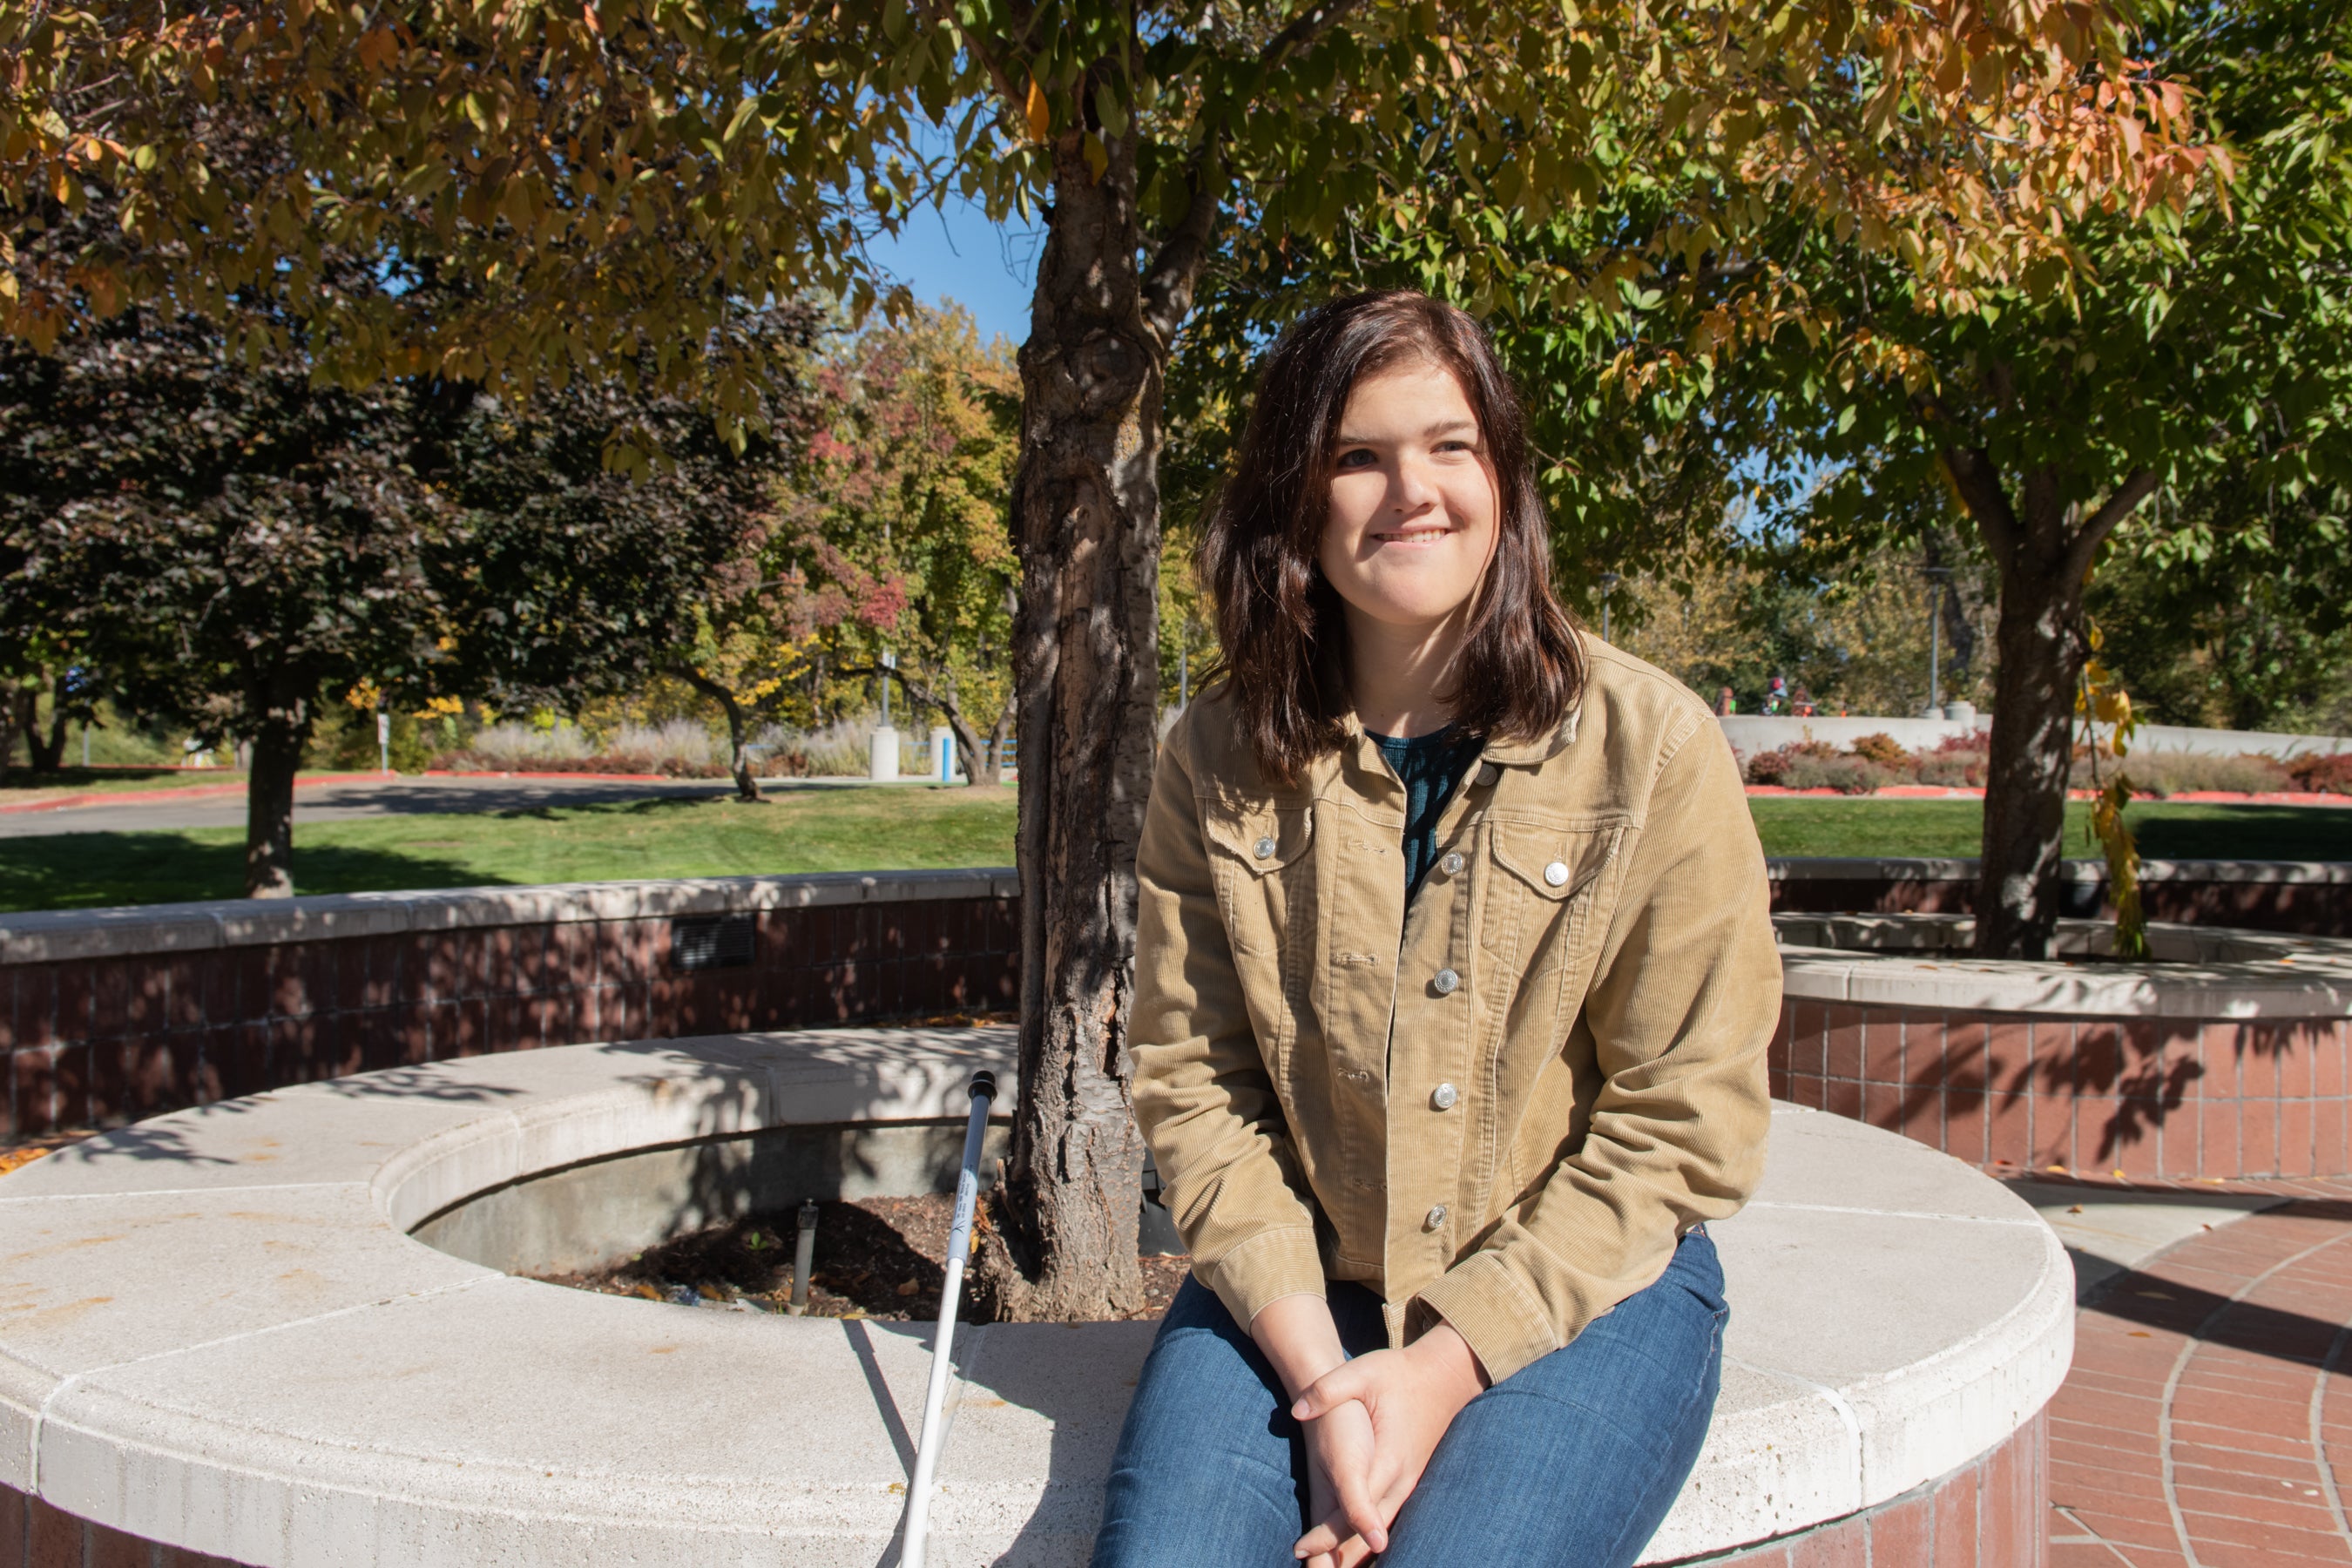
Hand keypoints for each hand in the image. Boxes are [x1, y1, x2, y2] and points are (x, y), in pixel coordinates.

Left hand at [1289, 1324, 1489, 1562]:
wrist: (1442, 1378)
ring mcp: (1407, 1484)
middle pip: (1365, 1529)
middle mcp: (1400, 1479)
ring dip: (1351, 1553)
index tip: (1304, 1549)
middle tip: (1301, 1565)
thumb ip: (1329, 1390)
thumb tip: (1297, 1410)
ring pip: (1378, 1530)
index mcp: (1388, 1457)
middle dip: (1334, 1554)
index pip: (1357, 1505)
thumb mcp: (1363, 1372)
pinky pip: (1385, 1519)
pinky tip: (1348, 1556)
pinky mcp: (1407, 1483)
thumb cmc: (1398, 1375)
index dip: (1330, 1531)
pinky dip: (1366, 1540)